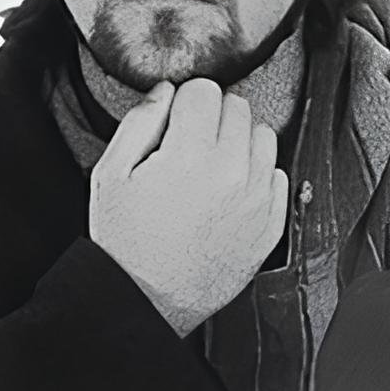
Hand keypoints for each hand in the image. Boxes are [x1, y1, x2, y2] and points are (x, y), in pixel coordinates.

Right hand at [87, 77, 287, 334]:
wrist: (147, 300)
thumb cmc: (126, 244)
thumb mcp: (111, 175)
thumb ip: (139, 122)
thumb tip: (165, 92)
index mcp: (190, 156)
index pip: (205, 90)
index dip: (185, 101)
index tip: (176, 119)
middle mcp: (232, 174)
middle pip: (238, 108)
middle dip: (212, 118)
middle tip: (189, 144)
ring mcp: (257, 200)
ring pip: (264, 137)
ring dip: (239, 142)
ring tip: (210, 167)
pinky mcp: (270, 224)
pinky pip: (278, 176)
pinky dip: (256, 176)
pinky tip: (228, 191)